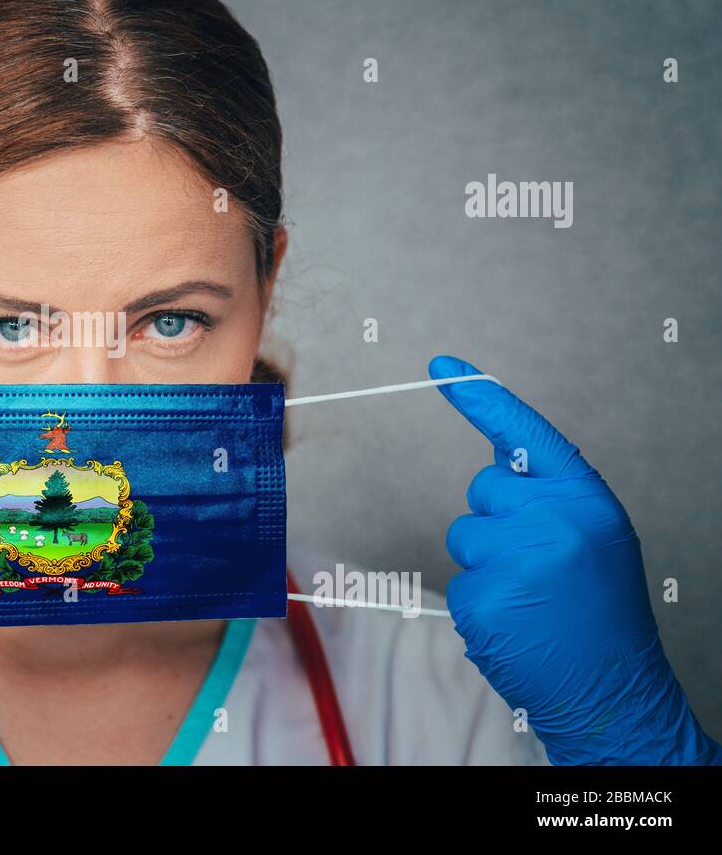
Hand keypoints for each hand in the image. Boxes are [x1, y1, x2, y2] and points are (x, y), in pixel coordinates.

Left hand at [430, 355, 719, 765]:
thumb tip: (496, 457)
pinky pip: (458, 582)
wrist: (615, 691)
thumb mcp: (593, 537)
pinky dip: (479, 603)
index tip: (441, 365)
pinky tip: (516, 623)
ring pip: (464, 536)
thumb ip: (548, 496)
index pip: (524, 434)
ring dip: (486, 564)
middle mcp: (551, 521)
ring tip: (530, 599)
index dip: (480, 397)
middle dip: (497, 521)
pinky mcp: (484, 599)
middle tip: (538, 566)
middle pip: (482, 490)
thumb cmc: (601, 611)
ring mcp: (515, 560)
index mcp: (584, 499)